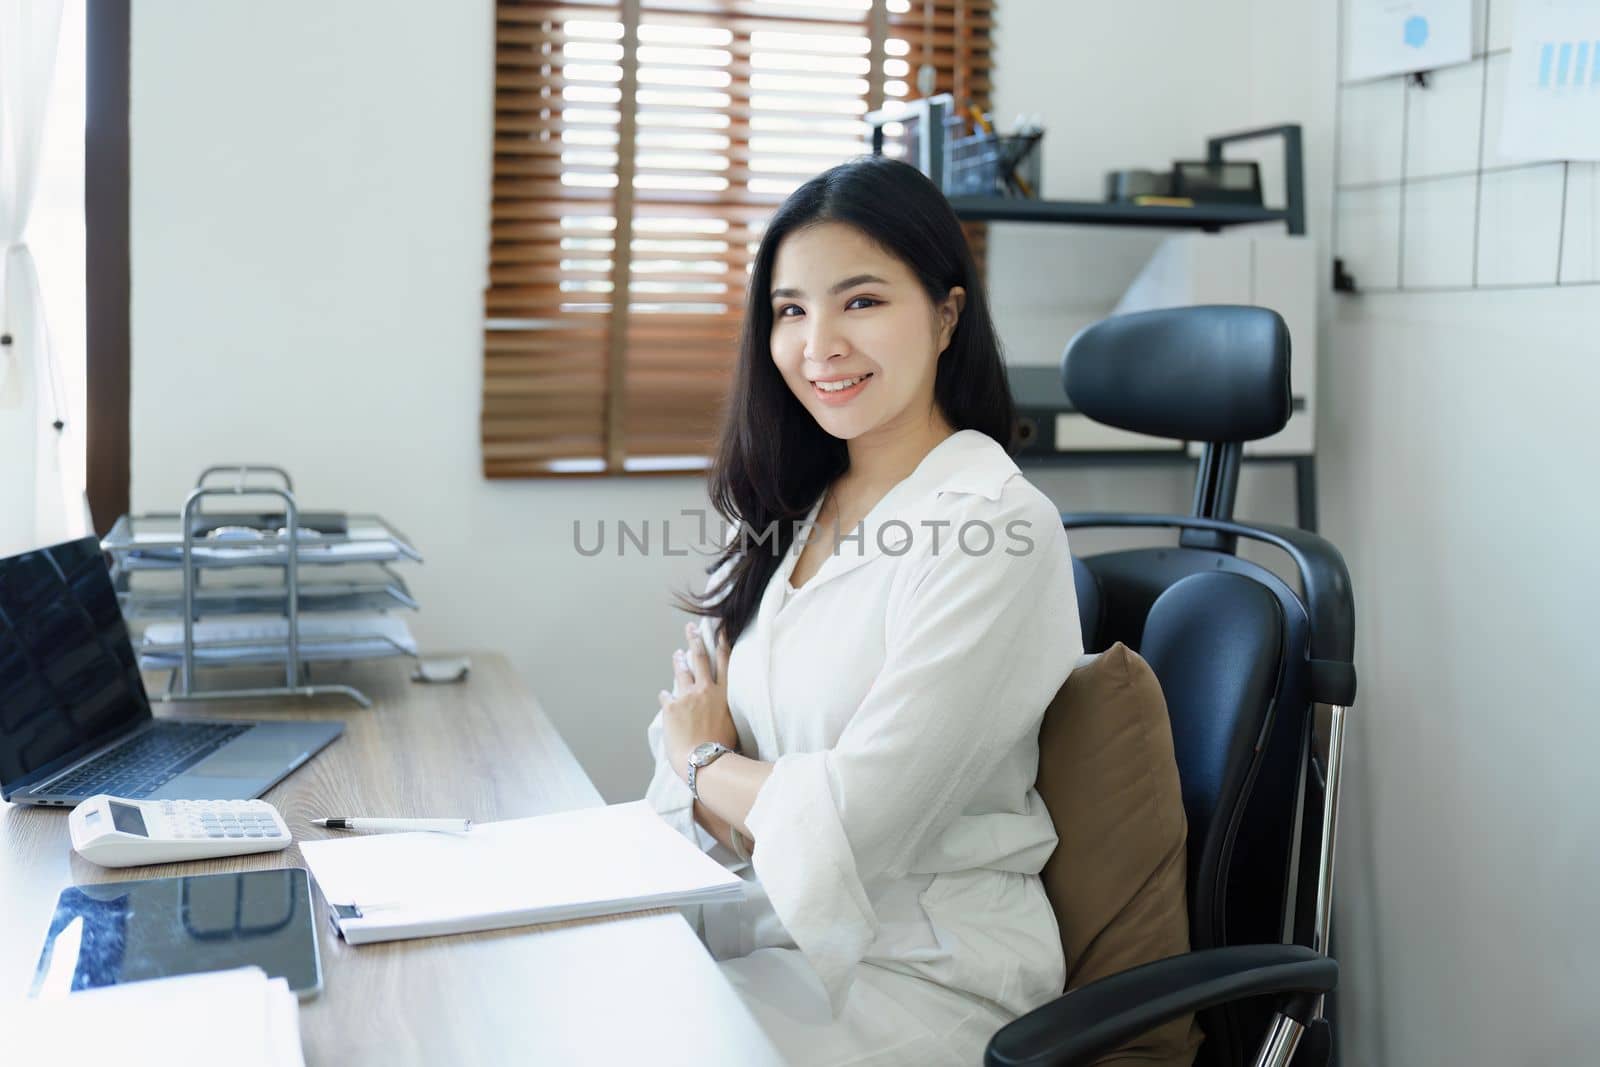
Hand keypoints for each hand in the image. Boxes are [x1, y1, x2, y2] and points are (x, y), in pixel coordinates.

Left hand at [659, 621, 735, 782]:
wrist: (703, 760)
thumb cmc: (723, 748)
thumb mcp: (734, 725)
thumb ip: (727, 710)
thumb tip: (722, 708)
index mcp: (724, 694)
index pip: (724, 662)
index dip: (722, 643)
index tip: (720, 629)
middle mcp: (706, 690)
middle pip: (700, 658)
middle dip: (695, 640)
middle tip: (691, 628)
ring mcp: (687, 697)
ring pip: (682, 672)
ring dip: (679, 661)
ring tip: (677, 654)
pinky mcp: (671, 707)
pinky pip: (666, 696)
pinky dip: (665, 695)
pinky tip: (663, 694)